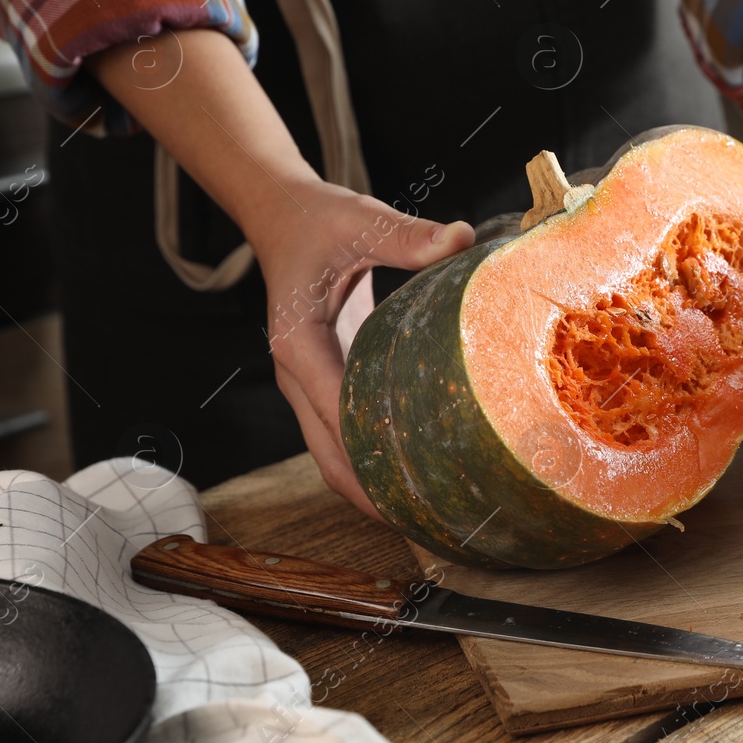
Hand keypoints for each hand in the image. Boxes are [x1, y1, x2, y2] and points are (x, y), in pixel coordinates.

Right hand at [89, 30, 475, 517]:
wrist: (282, 215)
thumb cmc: (321, 219)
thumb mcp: (361, 220)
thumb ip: (408, 236)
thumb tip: (460, 238)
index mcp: (300, 342)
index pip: (334, 409)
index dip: (367, 452)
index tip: (406, 488)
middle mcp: (298, 373)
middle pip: (328, 454)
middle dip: (371, 496)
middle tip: (429, 527)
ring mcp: (308, 384)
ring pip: (332, 455)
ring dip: (370, 490)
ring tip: (426, 520)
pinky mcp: (325, 383)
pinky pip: (343, 436)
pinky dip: (371, 463)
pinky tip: (415, 478)